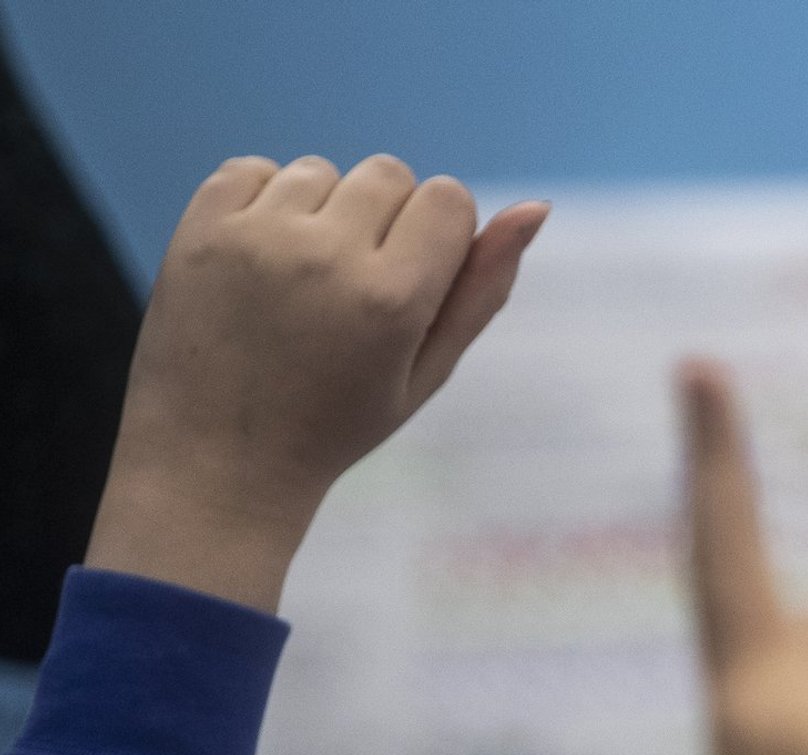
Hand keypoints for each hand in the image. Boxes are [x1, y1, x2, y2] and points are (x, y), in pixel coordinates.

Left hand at [88, 154, 549, 611]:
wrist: (219, 461)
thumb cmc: (338, 425)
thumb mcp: (427, 372)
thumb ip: (482, 291)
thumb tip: (535, 206)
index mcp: (393, 299)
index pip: (448, 199)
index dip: (439, 236)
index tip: (412, 284)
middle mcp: (327, 256)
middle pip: (389, 174)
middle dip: (385, 218)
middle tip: (354, 290)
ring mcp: (257, 237)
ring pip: (322, 170)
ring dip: (324, 211)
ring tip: (302, 282)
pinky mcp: (202, 226)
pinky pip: (255, 169)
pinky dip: (265, 204)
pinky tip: (261, 263)